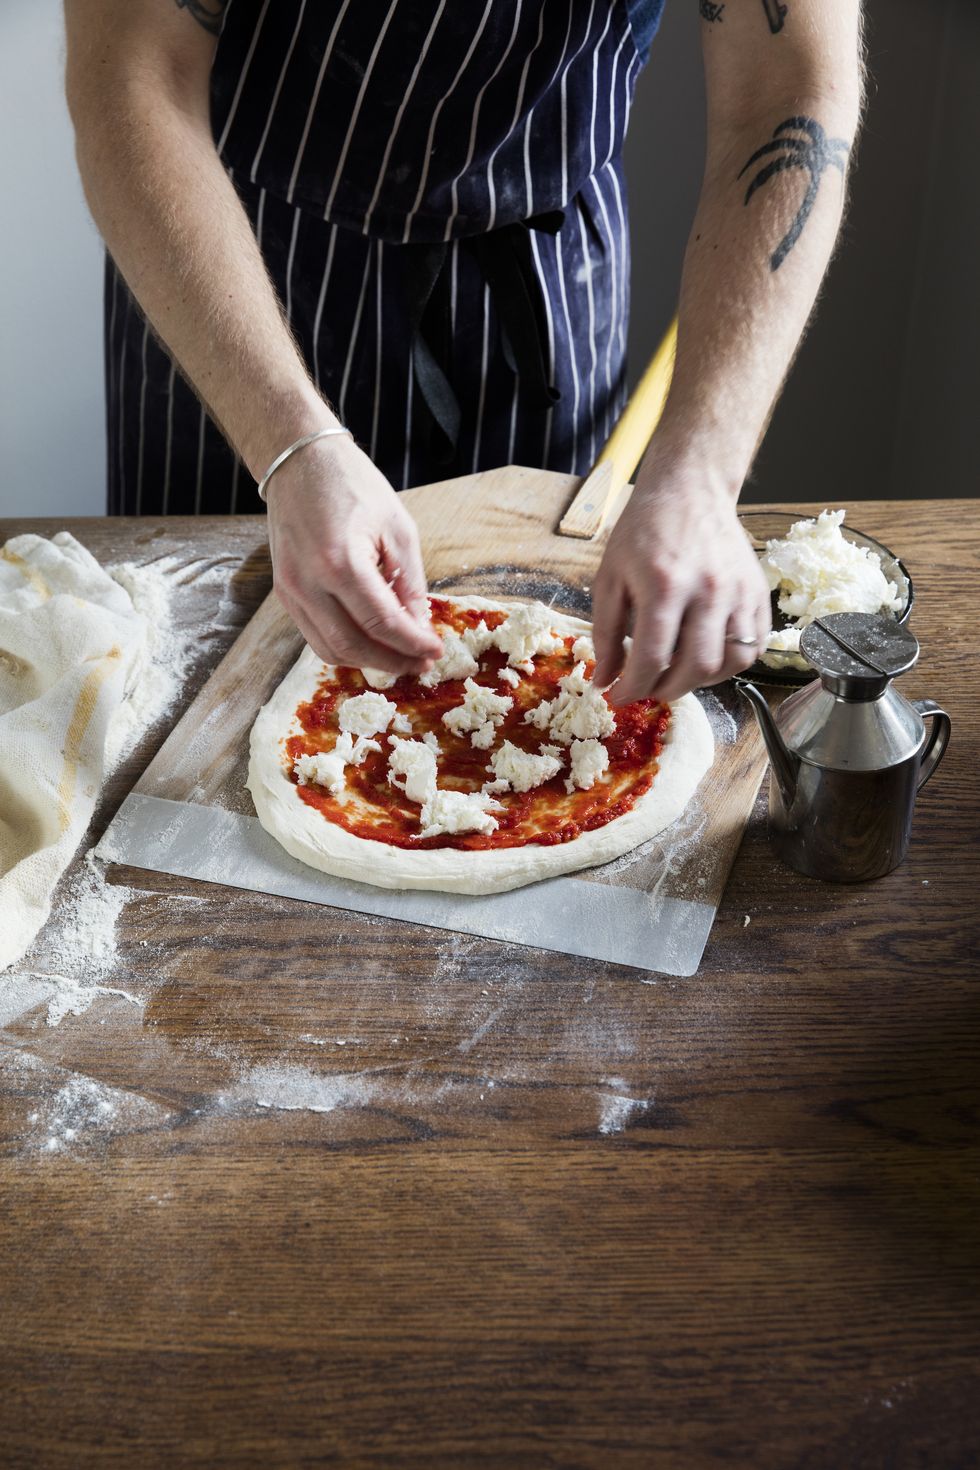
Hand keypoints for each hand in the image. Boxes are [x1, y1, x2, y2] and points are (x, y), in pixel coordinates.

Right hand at [266, 434, 442, 672]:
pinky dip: (345, 646)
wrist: (300, 463)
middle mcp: (308, 583)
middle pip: (353, 646)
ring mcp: (290, 591)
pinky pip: (315, 635)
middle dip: (392, 662)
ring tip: (400, 657)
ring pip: (330, 649)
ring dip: (368, 661)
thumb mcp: (398, 528)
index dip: (413, 644)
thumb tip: (419, 628)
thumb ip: (410, 584)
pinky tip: (372, 642)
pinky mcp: (285, 593)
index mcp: (340, 562)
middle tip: (420, 664)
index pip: (382, 622)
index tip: (436, 652)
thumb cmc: (352, 486)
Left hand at [591, 464, 770, 703]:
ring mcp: (740, 592)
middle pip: (696, 667)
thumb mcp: (610, 578)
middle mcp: (708, 590)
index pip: (652, 658)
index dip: (633, 688)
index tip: (620, 696)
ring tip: (678, 674)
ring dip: (702, 680)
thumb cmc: (644, 532)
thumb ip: (605, 633)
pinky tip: (705, 657)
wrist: (690, 489)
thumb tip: (604, 681)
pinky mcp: (758, 592)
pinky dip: (730, 664)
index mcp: (665, 585)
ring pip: (730, 662)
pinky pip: (753, 646)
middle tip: (649, 688)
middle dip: (667, 690)